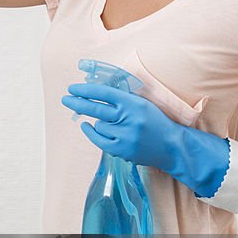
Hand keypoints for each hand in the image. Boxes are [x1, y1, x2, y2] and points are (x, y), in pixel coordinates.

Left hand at [61, 80, 229, 198]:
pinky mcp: (122, 149)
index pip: (105, 93)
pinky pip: (99, 139)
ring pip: (99, 126)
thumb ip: (121, 99)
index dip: (86, 90)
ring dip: (101, 124)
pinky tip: (87, 127)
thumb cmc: (155, 122)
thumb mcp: (141, 104)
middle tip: (65, 99)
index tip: (73, 88)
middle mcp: (129, 118)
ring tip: (116, 126)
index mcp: (134, 103)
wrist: (172, 146)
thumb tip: (94, 93)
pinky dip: (92, 133)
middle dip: (78, 103)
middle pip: (96, 109)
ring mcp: (125, 135)